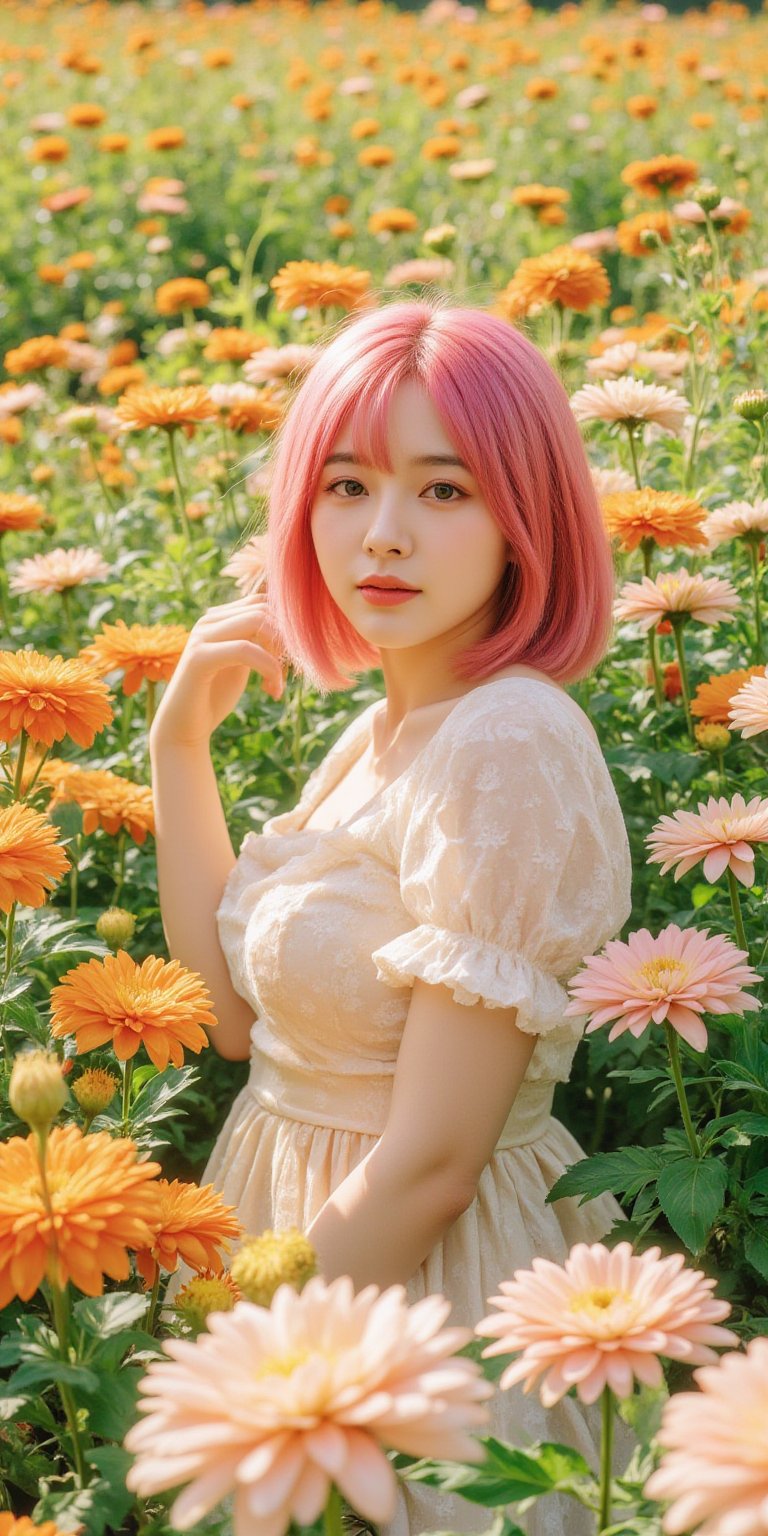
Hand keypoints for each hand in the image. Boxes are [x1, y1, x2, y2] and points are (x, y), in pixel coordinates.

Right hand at [149, 594, 286, 748]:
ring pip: (258, 622)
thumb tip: (286, 625)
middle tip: (286, 672)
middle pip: (264, 608)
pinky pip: (246, 649)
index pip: (262, 601)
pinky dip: (269, 668)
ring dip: (278, 655)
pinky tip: (272, 691)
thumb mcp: (241, 663)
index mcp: (218, 619)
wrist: (183, 729)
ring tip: (276, 684)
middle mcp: (208, 621)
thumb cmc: (214, 697)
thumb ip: (256, 641)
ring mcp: (201, 636)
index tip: (288, 660)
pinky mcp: (199, 658)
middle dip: (285, 640)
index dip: (285, 627)